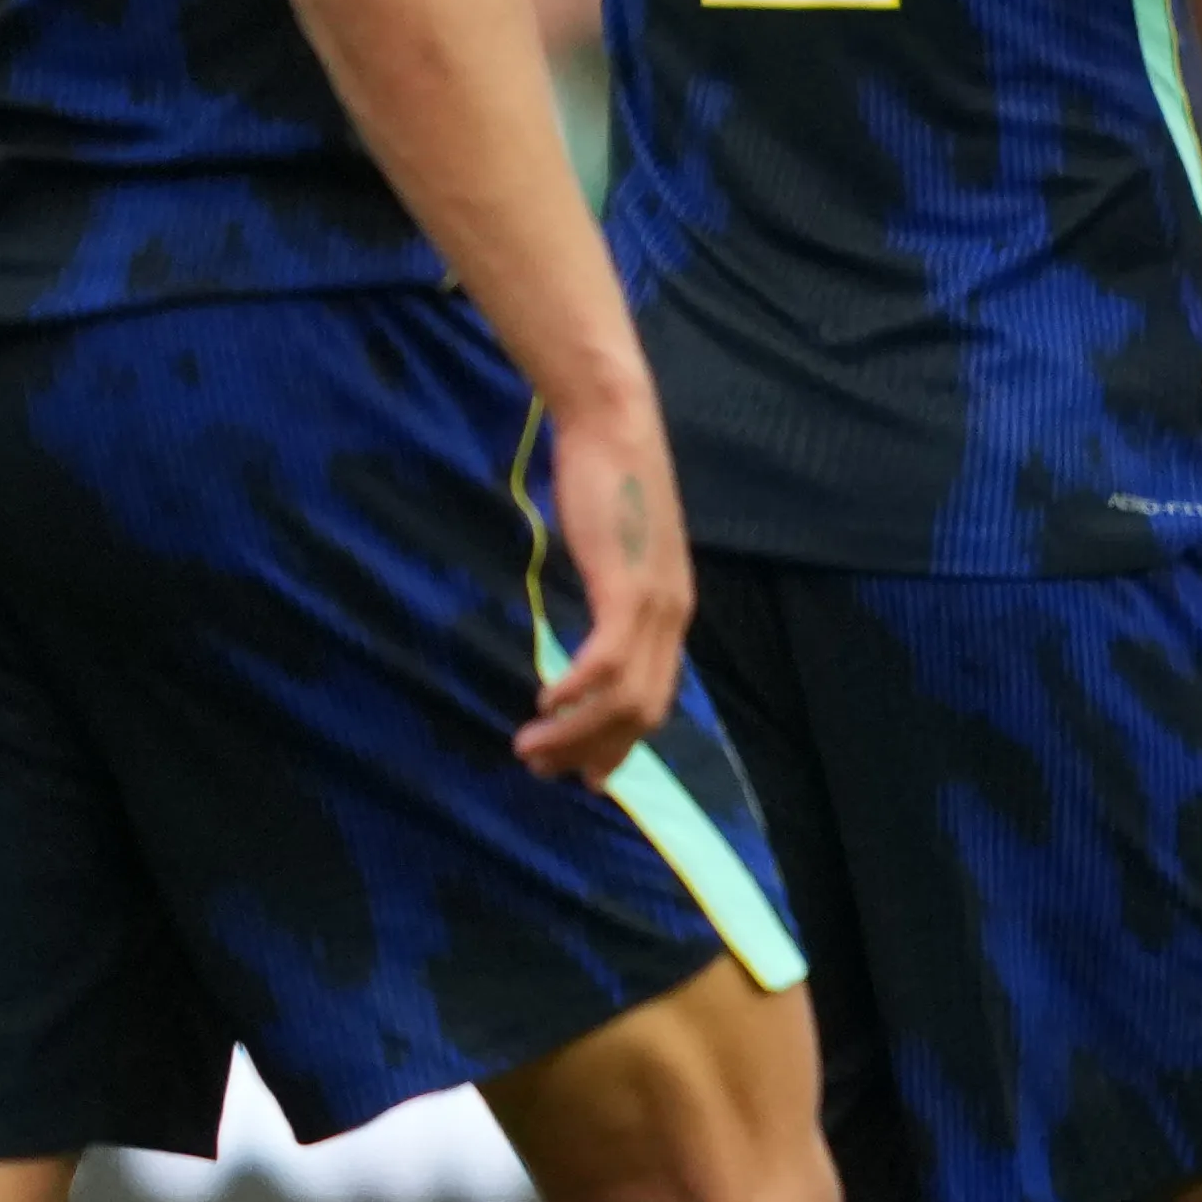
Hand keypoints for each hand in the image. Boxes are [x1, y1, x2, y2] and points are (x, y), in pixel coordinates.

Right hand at [522, 393, 690, 784]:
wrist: (615, 426)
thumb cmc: (608, 484)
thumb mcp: (615, 555)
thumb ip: (611, 596)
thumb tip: (590, 634)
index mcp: (671, 612)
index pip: (653, 699)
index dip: (618, 744)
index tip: (582, 774)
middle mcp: (673, 615)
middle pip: (642, 711)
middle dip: (592, 752)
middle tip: (543, 771)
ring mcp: (655, 602)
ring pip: (623, 696)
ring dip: (574, 733)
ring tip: (529, 749)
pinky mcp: (628, 587)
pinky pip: (608, 659)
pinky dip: (578, 691)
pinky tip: (545, 703)